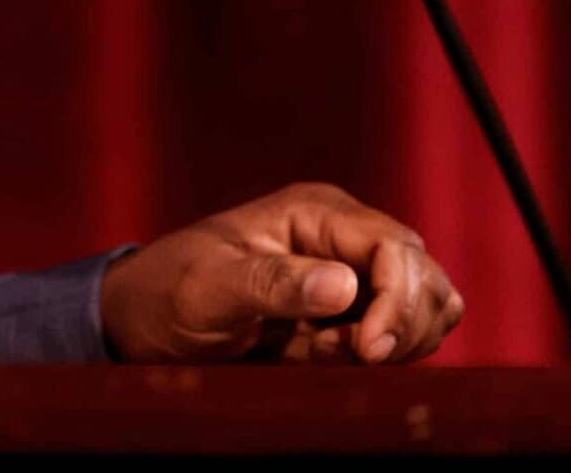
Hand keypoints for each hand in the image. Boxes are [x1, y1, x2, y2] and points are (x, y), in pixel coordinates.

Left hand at [98, 182, 461, 364]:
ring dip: (398, 339)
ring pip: (426, 303)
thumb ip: (274, 284)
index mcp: (314, 212)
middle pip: (423, 274)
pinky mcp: (348, 311)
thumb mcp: (209, 288)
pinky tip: (330, 357)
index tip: (367, 350)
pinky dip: (385, 352)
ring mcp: (350, 271)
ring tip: (331, 352)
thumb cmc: (167, 292)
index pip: (396, 247)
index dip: (398, 300)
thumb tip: (345, 287)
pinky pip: (402, 332)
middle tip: (353, 357)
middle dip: (403, 323)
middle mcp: (342, 236)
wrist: (144, 320)